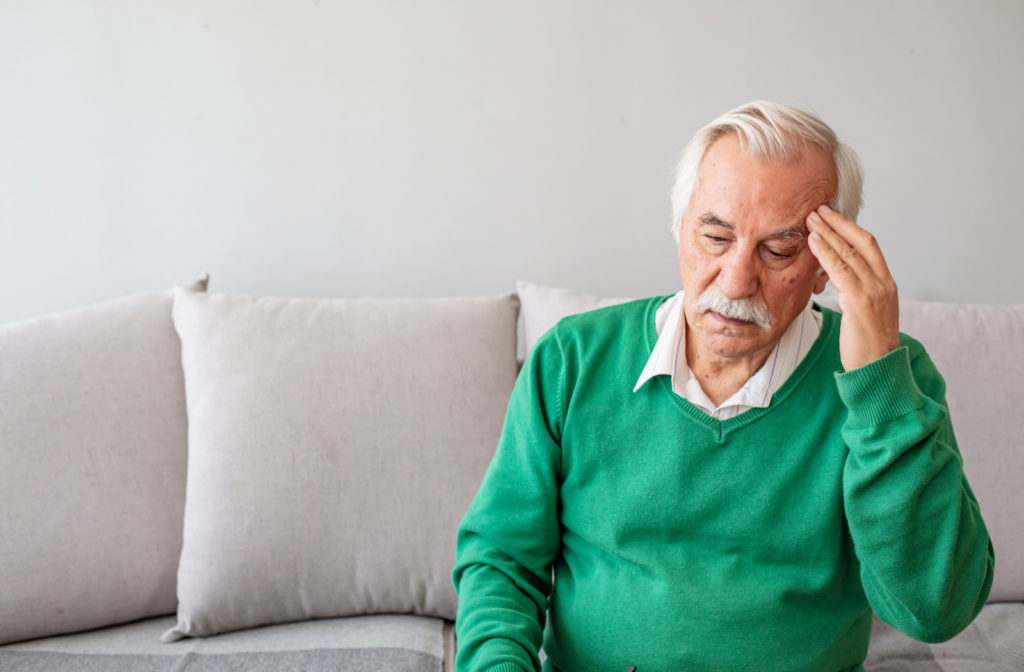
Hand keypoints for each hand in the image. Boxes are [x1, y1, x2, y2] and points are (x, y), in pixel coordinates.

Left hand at [806, 204, 899, 370]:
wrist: (878, 369)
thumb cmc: (867, 344)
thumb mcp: (864, 311)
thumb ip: (854, 291)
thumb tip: (834, 276)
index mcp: (886, 282)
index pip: (869, 244)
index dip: (850, 227)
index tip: (831, 215)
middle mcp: (883, 283)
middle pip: (861, 242)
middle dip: (838, 223)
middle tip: (817, 209)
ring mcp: (874, 292)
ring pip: (850, 254)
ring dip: (829, 233)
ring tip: (811, 220)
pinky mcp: (861, 302)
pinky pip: (841, 271)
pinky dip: (827, 253)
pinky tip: (814, 242)